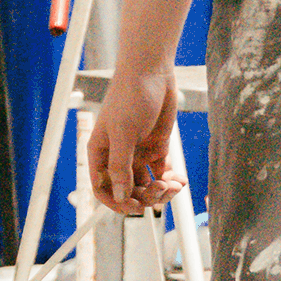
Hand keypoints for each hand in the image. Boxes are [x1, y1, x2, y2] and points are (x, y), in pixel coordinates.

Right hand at [87, 63, 185, 214]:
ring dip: (160, 190)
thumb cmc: (130, 96)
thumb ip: (120, 166)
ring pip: (146, 185)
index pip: (102, 187)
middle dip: (144, 195)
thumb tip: (118, 195)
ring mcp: (138, 153)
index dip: (115, 201)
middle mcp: (118, 156)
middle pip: (127, 190)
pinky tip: (179, 178)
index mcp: (101, 152)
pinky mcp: (156, 149)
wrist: (152, 73)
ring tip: (173, 184)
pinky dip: (170, 180)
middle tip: (160, 189)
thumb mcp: (124, 132)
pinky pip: (161, 174)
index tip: (133, 206)